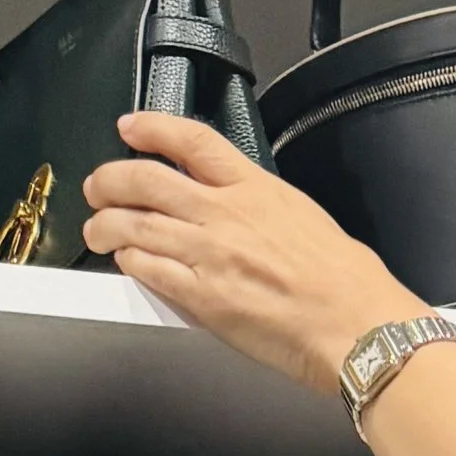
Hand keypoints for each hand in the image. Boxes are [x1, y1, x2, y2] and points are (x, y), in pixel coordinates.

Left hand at [81, 111, 425, 394]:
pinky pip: (149, 271)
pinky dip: (129, 263)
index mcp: (254, 189)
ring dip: (106, 224)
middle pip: (145, 178)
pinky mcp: (205, 299)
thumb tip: (243, 212)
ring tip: (96, 228)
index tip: (130, 127)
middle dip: (110, 178)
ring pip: (135, 224)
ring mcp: (210, 255)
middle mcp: (225, 214)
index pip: (190, 140)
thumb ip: (263, 209)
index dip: (151, 127)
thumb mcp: (306, 218)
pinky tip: (125, 262)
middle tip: (97, 186)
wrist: (359, 328)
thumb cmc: (349, 285)